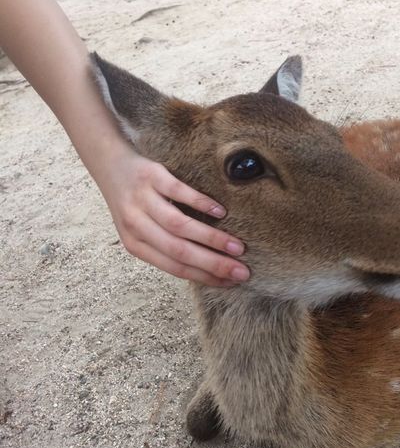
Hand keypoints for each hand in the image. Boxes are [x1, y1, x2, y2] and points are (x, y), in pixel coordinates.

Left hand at [96, 144, 249, 286]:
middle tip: (242, 270)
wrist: (110, 165)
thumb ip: (166, 247)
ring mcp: (142, 200)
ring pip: (179, 226)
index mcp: (135, 245)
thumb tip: (209, 267)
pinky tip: (220, 212)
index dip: (205, 277)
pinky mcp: (150, 176)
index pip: (175, 268)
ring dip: (211, 238)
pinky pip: (178, 192)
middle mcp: (135, 226)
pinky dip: (201, 203)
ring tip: (236, 246)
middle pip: (179, 251)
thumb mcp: (143, 230)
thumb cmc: (134, 204)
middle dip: (213, 263)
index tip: (232, 282)